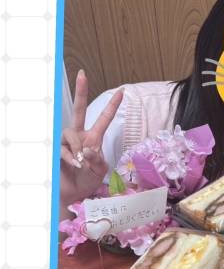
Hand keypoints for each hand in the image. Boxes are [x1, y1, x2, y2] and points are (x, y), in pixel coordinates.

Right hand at [60, 70, 123, 208]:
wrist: (75, 194)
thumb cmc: (89, 180)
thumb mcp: (101, 170)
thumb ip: (97, 159)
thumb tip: (86, 148)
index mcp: (94, 138)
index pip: (104, 118)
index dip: (112, 106)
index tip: (122, 91)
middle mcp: (80, 136)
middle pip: (80, 110)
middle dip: (81, 91)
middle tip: (82, 74)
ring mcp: (67, 142)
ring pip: (70, 132)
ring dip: (77, 147)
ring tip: (81, 162)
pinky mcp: (56, 150)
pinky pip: (63, 148)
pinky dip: (71, 157)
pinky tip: (76, 165)